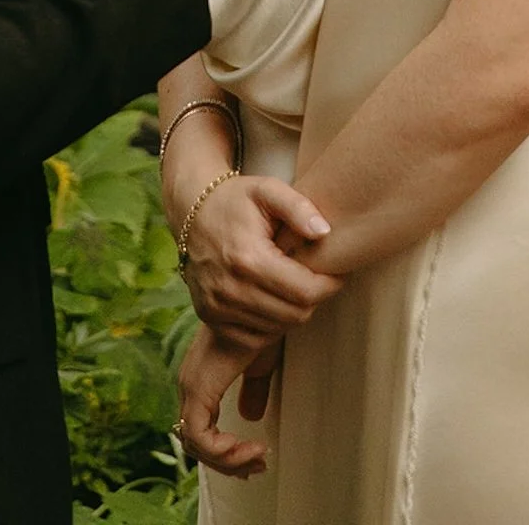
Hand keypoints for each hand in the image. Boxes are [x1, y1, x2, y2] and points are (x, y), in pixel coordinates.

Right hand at [176, 175, 337, 346]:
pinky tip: (271, 296)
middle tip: (315, 277)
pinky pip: (254, 338)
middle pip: (295, 315)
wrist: (191, 211)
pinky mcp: (209, 318)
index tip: (337, 272)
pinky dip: (270, 323)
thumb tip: (324, 232)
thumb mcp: (266, 190)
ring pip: (278, 328)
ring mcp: (217, 307)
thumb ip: (298, 207)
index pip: (305, 292)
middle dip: (313, 298)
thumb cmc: (235, 199)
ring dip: (292, 310)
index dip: (330, 284)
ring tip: (292, 283)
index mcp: (248, 259)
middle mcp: (230, 289)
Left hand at [176, 328, 273, 478]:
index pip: (201, 433)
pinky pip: (200, 438)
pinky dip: (223, 451)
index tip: (257, 455)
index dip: (226, 453)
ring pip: (196, 446)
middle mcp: (189, 386)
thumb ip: (254, 391)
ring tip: (258, 455)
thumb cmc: (259, 328)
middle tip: (258, 465)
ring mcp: (190, 388)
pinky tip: (248, 446)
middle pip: (196, 446)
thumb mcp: (259, 366)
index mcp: (200, 383)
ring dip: (229, 460)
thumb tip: (250, 416)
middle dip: (230, 463)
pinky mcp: (197, 389)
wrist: (259, 307)